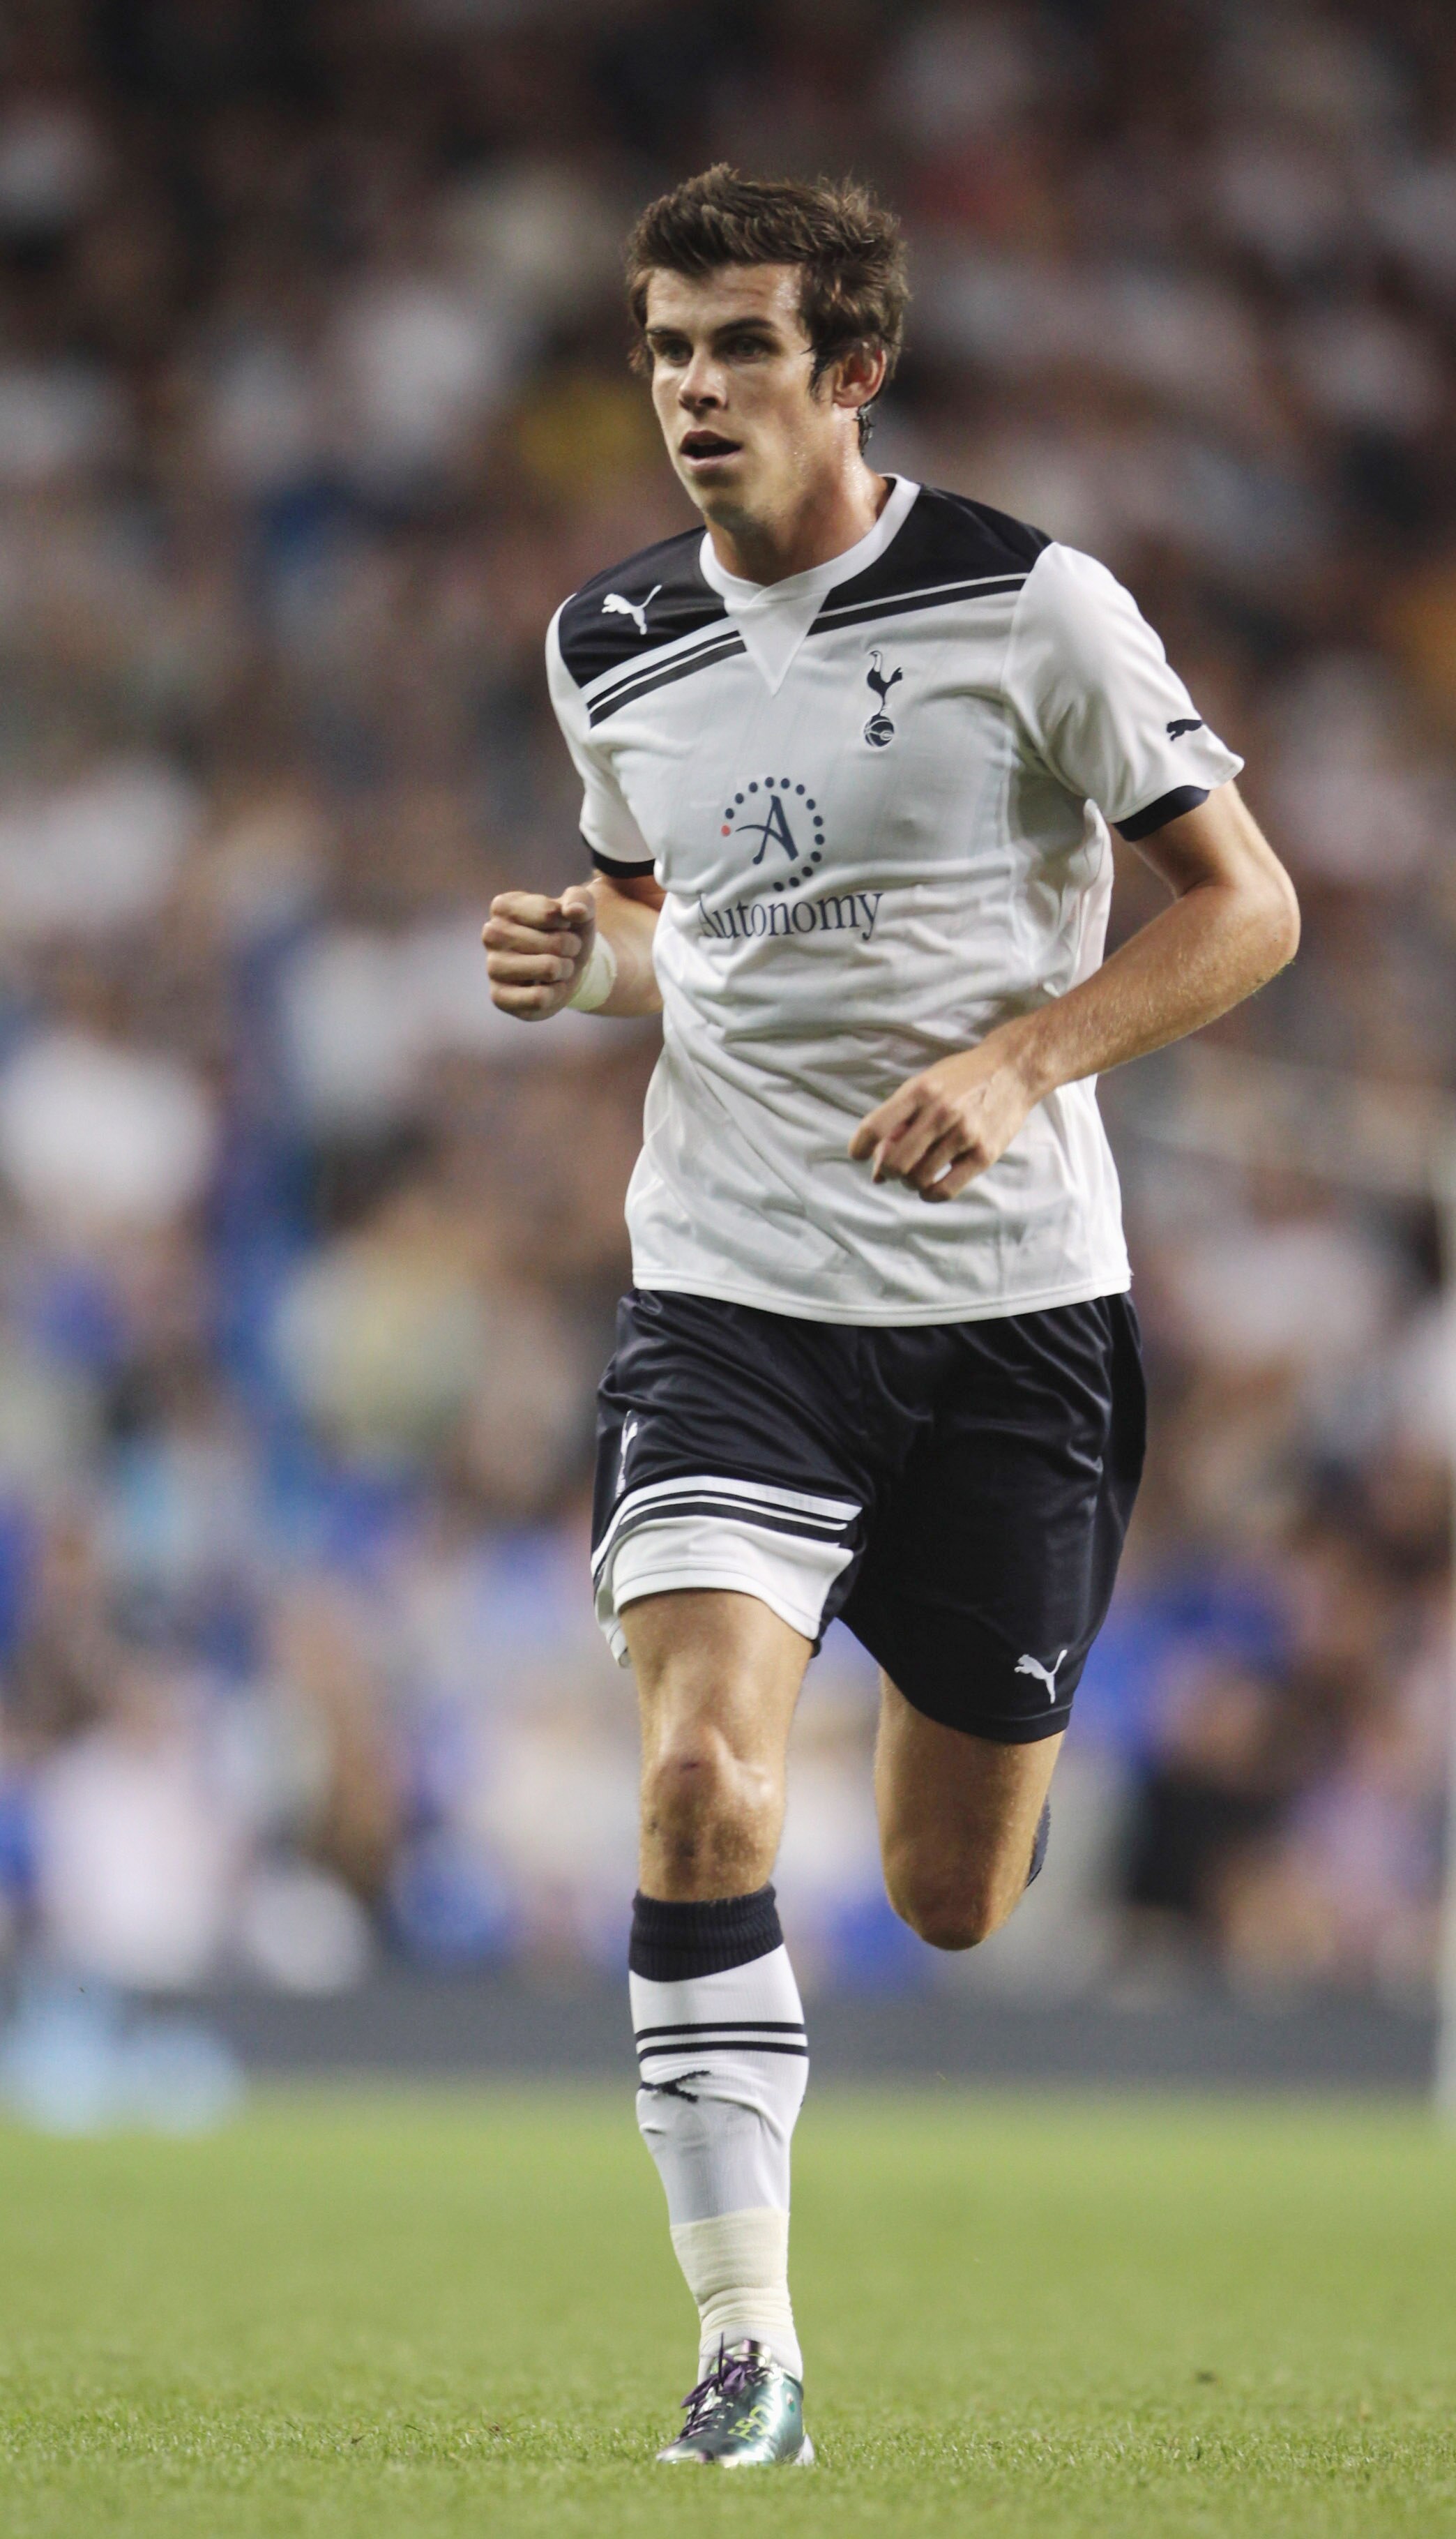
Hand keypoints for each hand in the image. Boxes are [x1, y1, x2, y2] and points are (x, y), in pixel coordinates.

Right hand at [483, 887, 596, 1020]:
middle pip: (554, 943)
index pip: (551, 913)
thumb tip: (575, 911)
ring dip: (564, 970)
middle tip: (562, 950)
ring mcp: (492, 967)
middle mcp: (491, 934)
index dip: (568, 922)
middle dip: (570, 948)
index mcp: (503, 906)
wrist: (565, 967)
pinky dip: (555, 993)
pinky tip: (547, 988)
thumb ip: (581, 900)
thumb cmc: (566, 932)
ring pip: (549, 969)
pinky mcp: (499, 997)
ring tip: (556, 968)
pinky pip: (540, 998)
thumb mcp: (580, 908)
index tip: (562, 925)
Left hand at [848, 1028, 1042, 1202]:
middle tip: (893, 1168)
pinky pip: (946, 1190)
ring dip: (909, 1182)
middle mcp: (940, 1112)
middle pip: (895, 1162)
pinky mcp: (984, 1154)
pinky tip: (929, 1187)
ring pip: (918, 1178)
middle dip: (887, 1170)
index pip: (875, 1126)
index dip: (859, 1147)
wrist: (1013, 1070)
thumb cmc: (963, 1078)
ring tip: (915, 1174)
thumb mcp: (927, 1083)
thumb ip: (900, 1118)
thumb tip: (876, 1167)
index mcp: (920, 1090)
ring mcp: (964, 1135)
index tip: (858, 1155)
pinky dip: (930, 1194)